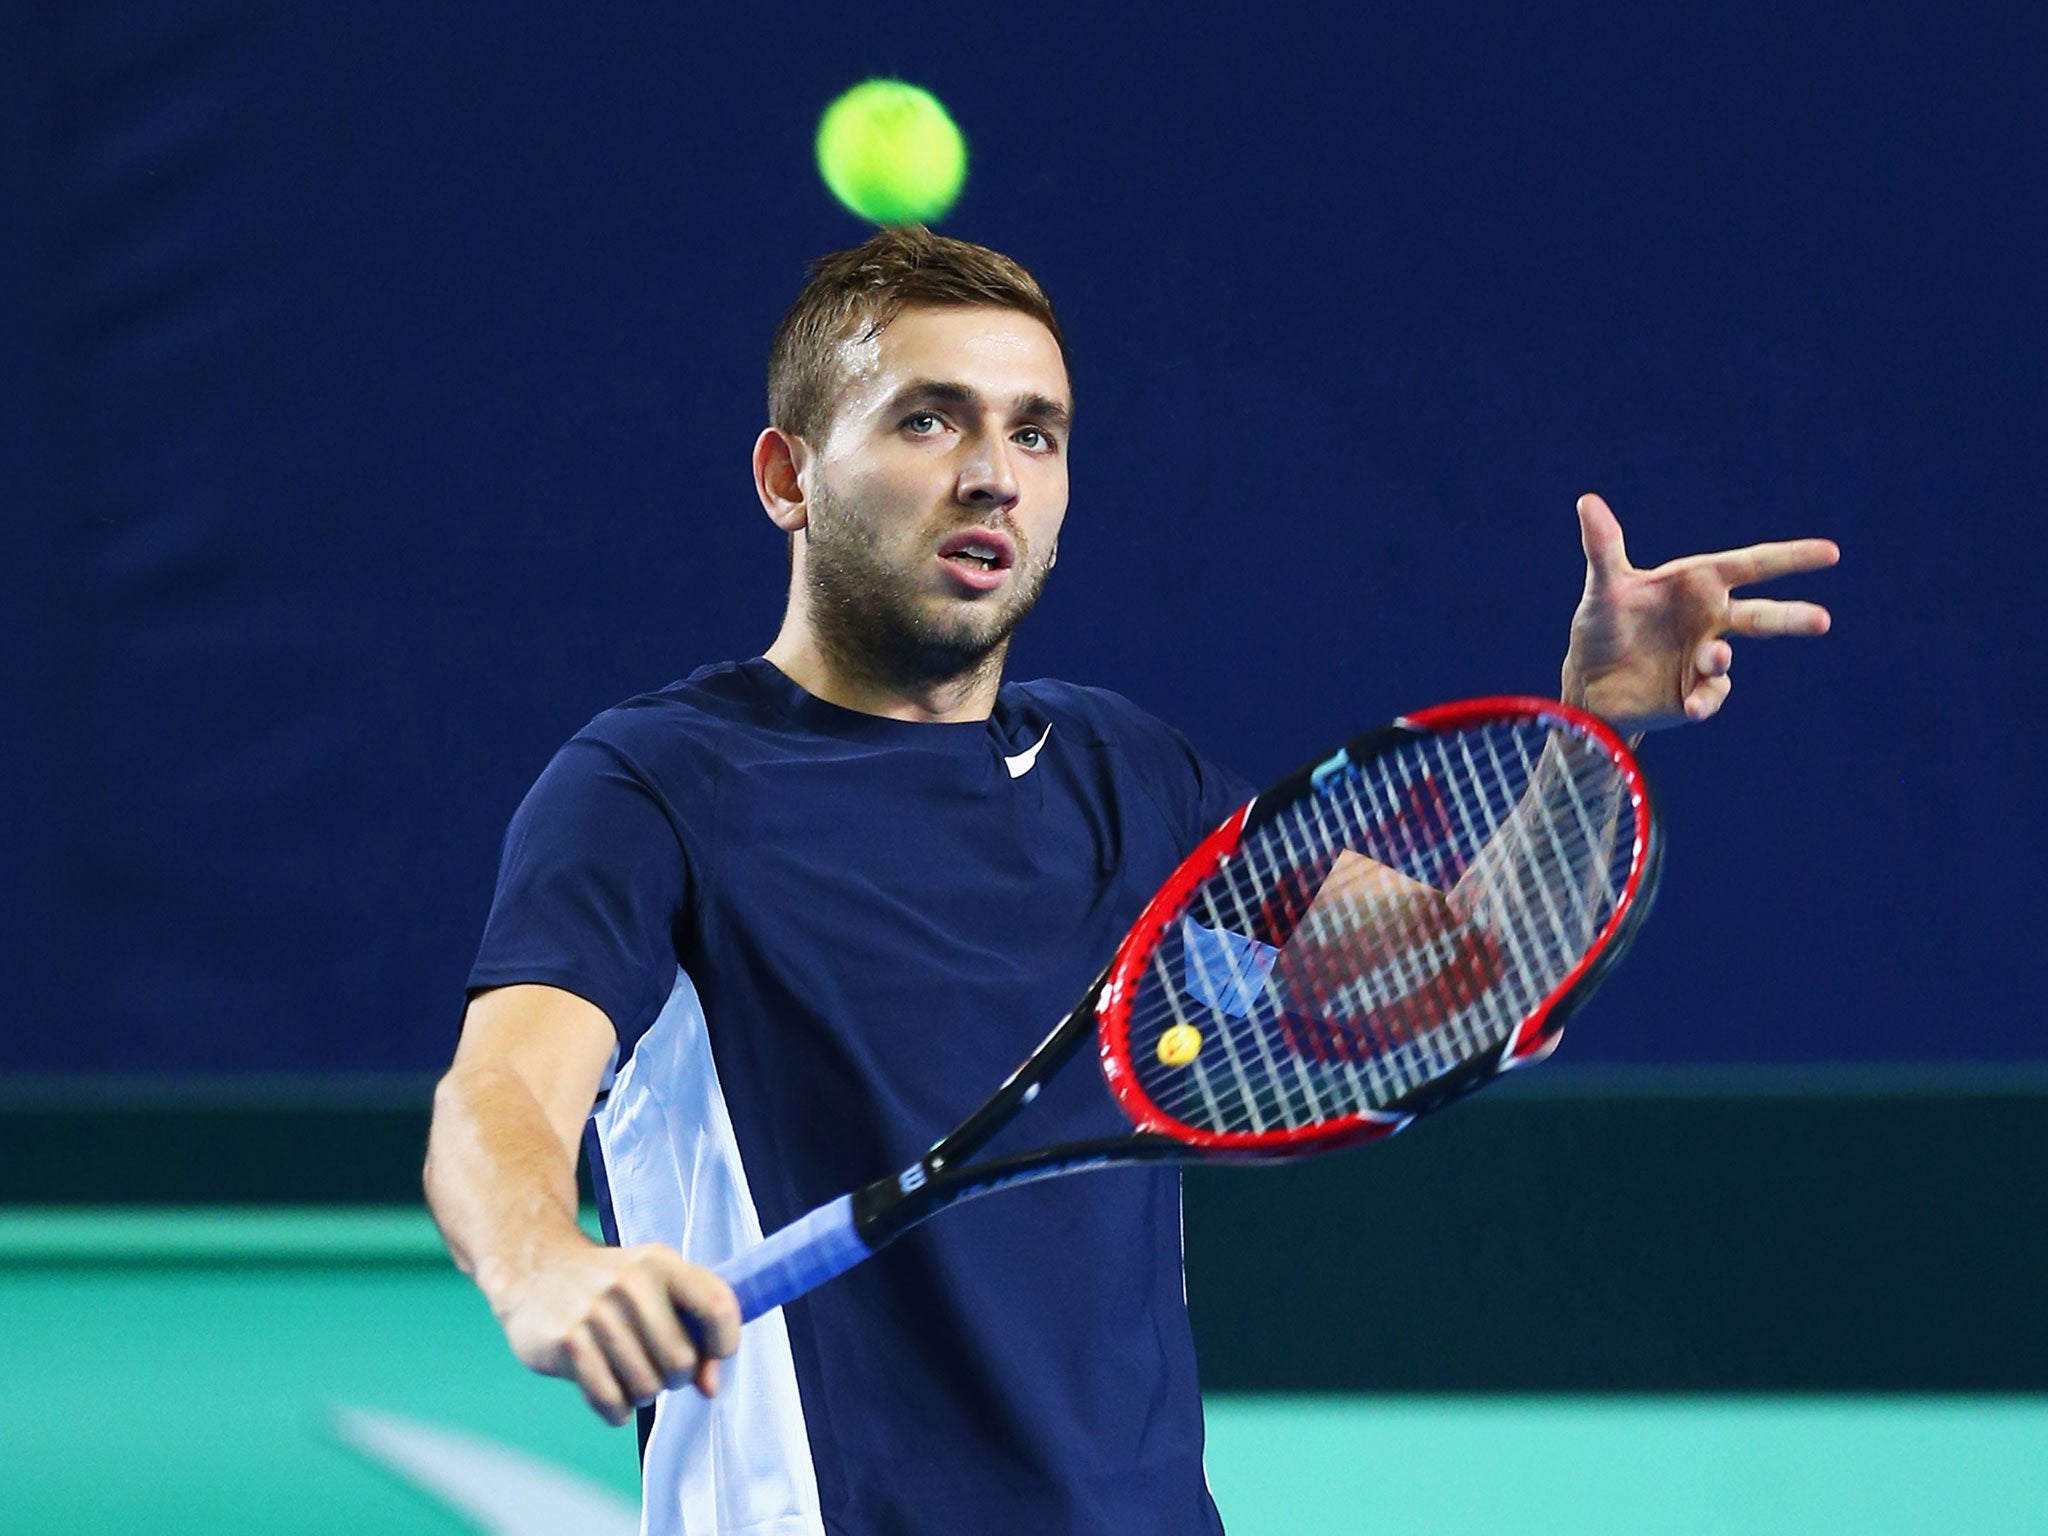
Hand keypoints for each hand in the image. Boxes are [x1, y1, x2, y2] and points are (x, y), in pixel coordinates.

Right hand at [487, 1234, 740, 1424]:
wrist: (535, 1271)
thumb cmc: (611, 1288)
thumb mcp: (656, 1285)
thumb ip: (694, 1329)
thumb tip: (711, 1389)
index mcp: (661, 1263)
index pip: (718, 1307)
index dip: (724, 1345)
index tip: (712, 1359)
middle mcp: (631, 1283)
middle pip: (681, 1362)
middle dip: (674, 1378)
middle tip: (655, 1366)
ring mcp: (596, 1312)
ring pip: (646, 1388)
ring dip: (642, 1394)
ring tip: (628, 1374)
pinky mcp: (566, 1342)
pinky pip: (610, 1401)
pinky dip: (616, 1410)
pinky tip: (611, 1394)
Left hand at [1561, 493, 1838, 734]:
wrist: (1586, 682)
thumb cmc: (1602, 627)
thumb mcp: (1604, 587)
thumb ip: (1603, 548)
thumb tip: (1587, 502)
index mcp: (1697, 585)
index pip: (1750, 566)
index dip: (1789, 558)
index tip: (1831, 553)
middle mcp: (1709, 620)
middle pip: (1759, 616)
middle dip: (1792, 617)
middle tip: (1822, 620)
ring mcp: (1703, 659)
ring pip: (1727, 659)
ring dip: (1720, 659)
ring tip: (1712, 657)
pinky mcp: (1693, 693)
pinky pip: (1709, 695)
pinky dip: (1705, 699)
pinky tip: (1691, 704)